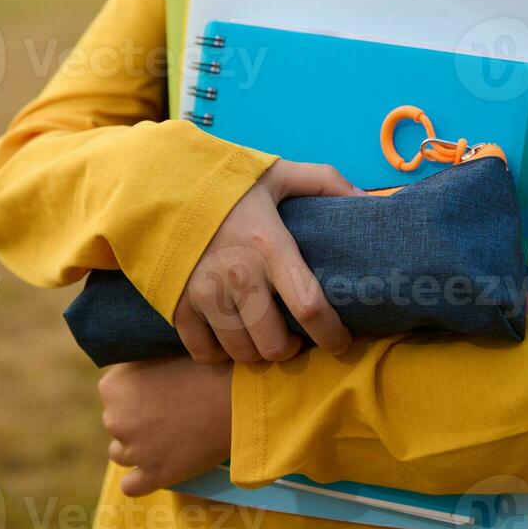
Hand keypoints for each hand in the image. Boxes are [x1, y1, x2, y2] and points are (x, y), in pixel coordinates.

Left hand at [100, 357, 231, 495]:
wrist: (236, 397)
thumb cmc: (206, 367)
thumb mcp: (162, 353)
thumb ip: (140, 366)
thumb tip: (136, 376)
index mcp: (113, 386)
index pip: (113, 393)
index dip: (136, 391)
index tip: (159, 390)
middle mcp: (114, 419)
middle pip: (116, 422)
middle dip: (137, 419)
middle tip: (170, 412)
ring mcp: (133, 450)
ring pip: (121, 453)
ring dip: (139, 447)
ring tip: (169, 437)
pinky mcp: (153, 475)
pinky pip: (131, 486)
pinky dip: (142, 479)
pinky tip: (159, 467)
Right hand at [175, 160, 362, 363]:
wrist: (157, 182)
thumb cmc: (226, 183)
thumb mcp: (277, 174)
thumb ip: (326, 182)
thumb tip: (370, 202)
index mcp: (268, 245)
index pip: (310, 306)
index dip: (332, 334)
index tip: (341, 341)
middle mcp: (237, 275)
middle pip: (274, 345)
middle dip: (292, 349)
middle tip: (296, 338)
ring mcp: (203, 294)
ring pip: (242, 354)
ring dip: (259, 353)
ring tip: (265, 336)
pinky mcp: (176, 306)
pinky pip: (204, 353)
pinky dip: (220, 354)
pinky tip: (230, 337)